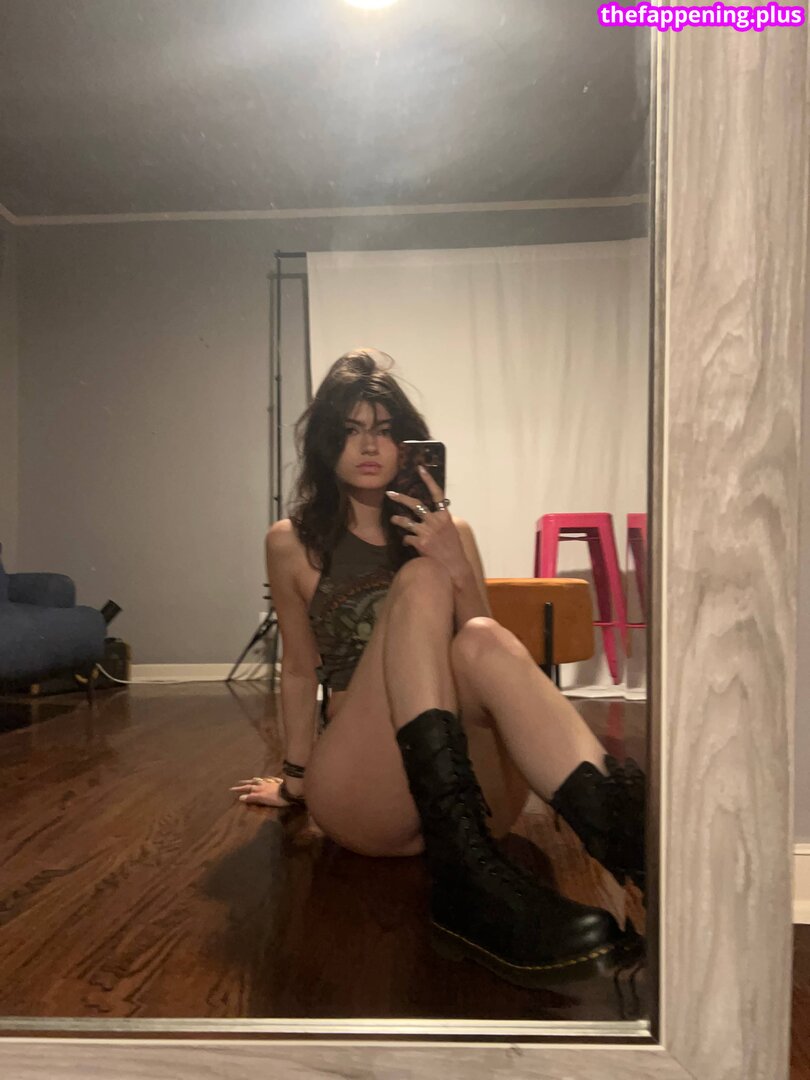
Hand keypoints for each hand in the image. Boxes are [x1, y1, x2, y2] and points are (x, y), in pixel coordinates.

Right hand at [230, 775, 300, 807]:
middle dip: (245, 783)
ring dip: (256, 780)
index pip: (247, 788)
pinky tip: (269, 778)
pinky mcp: (279, 783)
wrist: (290, 791)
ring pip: (262, 780)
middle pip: (253, 783)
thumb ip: (252, 797)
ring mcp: (272, 783)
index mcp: (259, 788)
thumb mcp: (262, 798)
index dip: (239, 789)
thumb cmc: (276, 797)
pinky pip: (272, 780)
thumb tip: (240, 797)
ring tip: (252, 779)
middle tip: (238, 782)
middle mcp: (264, 784)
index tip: (231, 789)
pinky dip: (268, 779)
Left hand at [387, 466, 468, 580]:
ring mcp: (427, 531)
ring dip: (397, 520)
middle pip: (415, 504)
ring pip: (406, 521)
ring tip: (393, 519)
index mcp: (444, 515)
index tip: (420, 469)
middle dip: (401, 498)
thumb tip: (431, 513)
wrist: (454, 566)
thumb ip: (440, 520)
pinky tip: (407, 543)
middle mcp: (435, 521)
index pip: (436, 493)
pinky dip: (405, 540)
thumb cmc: (453, 548)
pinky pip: (407, 538)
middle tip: (390, 493)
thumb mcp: (450, 530)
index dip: (428, 480)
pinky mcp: (420, 542)